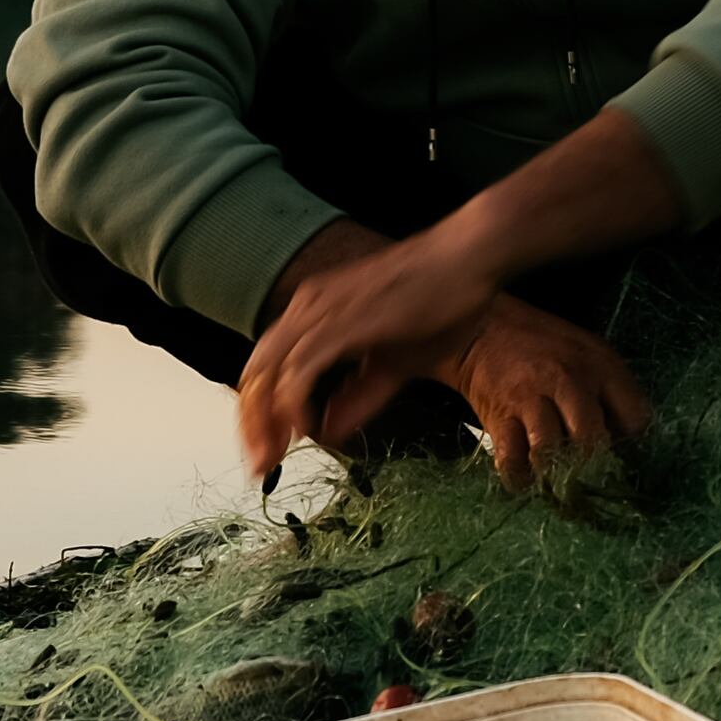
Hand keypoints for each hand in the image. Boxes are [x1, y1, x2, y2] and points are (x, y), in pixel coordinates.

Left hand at [232, 111, 692, 487]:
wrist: (469, 256)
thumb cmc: (442, 299)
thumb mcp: (395, 361)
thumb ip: (359, 395)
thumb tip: (327, 430)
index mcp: (316, 310)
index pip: (267, 366)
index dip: (260, 411)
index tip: (269, 449)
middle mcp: (308, 305)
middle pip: (256, 371)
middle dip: (252, 423)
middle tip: (261, 464)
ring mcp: (322, 309)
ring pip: (270, 371)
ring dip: (266, 419)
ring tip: (274, 456)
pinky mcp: (343, 319)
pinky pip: (302, 368)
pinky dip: (294, 401)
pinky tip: (303, 427)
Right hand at [443, 297, 653, 492]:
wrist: (483, 328)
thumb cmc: (545, 345)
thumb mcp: (590, 352)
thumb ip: (611, 391)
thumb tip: (626, 439)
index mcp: (600, 367)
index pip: (635, 417)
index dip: (632, 440)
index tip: (622, 448)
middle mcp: (569, 383)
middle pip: (592, 440)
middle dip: (594, 464)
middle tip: (589, 472)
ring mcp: (532, 401)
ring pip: (551, 453)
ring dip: (556, 472)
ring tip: (558, 477)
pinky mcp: (500, 419)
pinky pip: (512, 461)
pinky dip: (521, 477)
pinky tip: (527, 476)